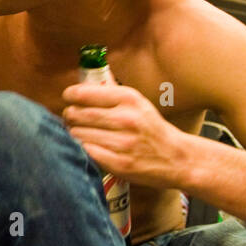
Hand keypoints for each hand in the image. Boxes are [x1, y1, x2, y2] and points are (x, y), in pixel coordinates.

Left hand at [61, 82, 190, 188]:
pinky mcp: (120, 164)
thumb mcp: (138, 103)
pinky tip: (88, 147)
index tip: (68, 98)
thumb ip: (111, 93)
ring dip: (74, 134)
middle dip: (69, 116)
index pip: (83, 93)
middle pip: (76, 114)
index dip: (69, 96)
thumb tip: (84, 81)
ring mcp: (123, 142)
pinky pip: (87, 152)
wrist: (177, 158)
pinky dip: (83, 150)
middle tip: (71, 119)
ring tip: (80, 133)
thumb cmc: (151, 129)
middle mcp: (126, 118)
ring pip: (78, 134)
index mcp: (129, 99)